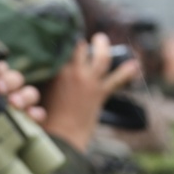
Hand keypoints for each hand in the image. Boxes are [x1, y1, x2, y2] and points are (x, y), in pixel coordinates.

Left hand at [0, 60, 45, 122]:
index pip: (0, 68)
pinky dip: (36, 113)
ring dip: (23, 95)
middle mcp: (9, 90)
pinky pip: (39, 113)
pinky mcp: (29, 118)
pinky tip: (30, 115)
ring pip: (30, 92)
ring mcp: (22, 103)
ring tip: (13, 103)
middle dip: (8, 82)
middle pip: (15, 79)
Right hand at [40, 33, 139, 151]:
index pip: (61, 45)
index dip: (64, 39)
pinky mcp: (100, 94)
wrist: (59, 137)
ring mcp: (88, 81)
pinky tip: (134, 65)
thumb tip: (45, 67)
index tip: (63, 36)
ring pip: (101, 57)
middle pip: (80, 47)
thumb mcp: (38, 92)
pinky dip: (126, 72)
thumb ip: (44, 77)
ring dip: (103, 46)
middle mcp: (73, 71)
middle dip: (82, 42)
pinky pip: (117, 79)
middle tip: (82, 40)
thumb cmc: (44, 118)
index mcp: (55, 70)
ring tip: (101, 40)